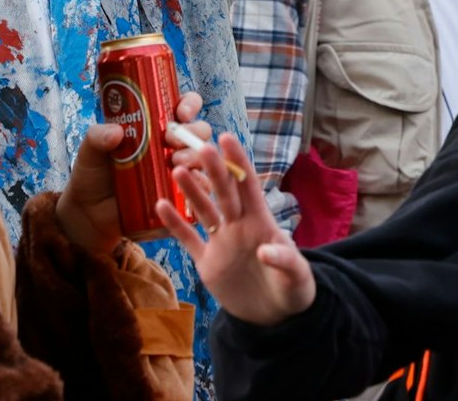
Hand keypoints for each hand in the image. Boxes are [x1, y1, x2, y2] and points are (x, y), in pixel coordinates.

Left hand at [55, 92, 209, 255]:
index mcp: (157, 126)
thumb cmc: (93, 174)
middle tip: (172, 140)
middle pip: (199, 131)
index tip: (179, 113)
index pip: (184, 108)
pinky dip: (198, 184)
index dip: (189, 105)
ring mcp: (178, 170)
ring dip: (195, 156)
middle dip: (192, 132)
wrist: (89, 212)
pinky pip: (199, 188)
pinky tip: (185, 183)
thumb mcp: (91, 149)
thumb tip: (116, 133)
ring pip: (202, 158)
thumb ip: (98, 136)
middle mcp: (172, 146)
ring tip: (175, 162)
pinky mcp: (179, 195)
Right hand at [158, 132, 315, 327]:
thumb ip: (285, 261)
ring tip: (176, 170)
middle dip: (213, 170)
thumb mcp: (296, 277)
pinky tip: (160, 205)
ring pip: (203, 211)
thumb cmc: (293, 290)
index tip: (227, 139)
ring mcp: (222, 242)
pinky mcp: (207, 262)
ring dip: (191, 191)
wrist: (276, 317)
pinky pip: (188, 239)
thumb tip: (267, 248)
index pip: (248, 186)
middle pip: (224, 193)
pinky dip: (175, 224)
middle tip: (200, 148)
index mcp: (262, 222)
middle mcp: (239, 226)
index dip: (238, 163)